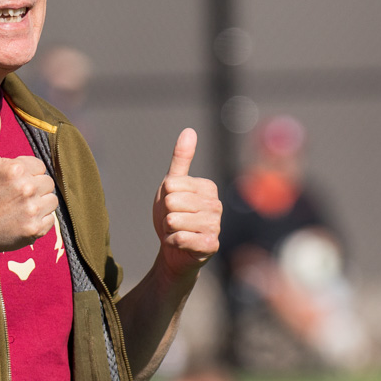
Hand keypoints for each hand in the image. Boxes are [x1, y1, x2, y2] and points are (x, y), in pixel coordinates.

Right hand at [0, 101, 57, 256]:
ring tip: (19, 206)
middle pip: (47, 182)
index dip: (25, 172)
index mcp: (15, 168)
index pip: (38, 165)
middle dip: (34, 186)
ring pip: (52, 200)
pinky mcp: (34, 230)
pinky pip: (51, 219)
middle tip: (13, 195)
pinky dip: (40, 219)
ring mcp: (31, 210)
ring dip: (40, 202)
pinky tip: (22, 219)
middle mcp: (26, 188)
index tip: (9, 181)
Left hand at [152, 128, 221, 277]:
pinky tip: (179, 244)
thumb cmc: (174, 214)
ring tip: (177, 231)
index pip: (172, 184)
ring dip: (168, 229)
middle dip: (165, 214)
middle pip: (172, 202)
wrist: (174, 249)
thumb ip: (181, 159)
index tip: (173, 205)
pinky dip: (172, 242)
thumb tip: (189, 131)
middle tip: (174, 221)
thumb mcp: (172, 185)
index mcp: (208, 187)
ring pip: (175, 221)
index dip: (164, 197)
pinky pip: (180, 238)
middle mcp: (216, 205)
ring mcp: (215, 226)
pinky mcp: (210, 245)